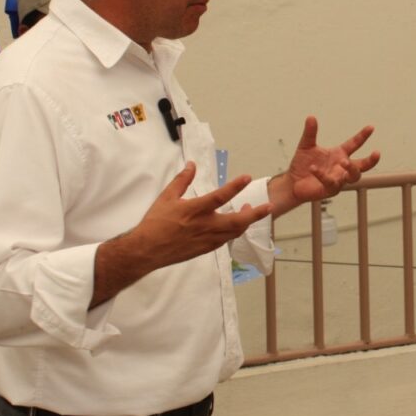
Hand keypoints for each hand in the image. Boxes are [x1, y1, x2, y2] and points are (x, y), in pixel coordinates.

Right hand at [135, 162, 272, 267]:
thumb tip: (192, 164)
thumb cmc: (156, 222)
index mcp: (195, 210)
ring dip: (246, 222)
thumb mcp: (167, 197)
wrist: (146, 250)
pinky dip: (234, 232)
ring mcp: (207, 240)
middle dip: (255, 214)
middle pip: (237, 221)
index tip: (247, 177)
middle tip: (268, 206)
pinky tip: (236, 226)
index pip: (220, 197)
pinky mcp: (206, 249)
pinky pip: (225, 241)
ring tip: (251, 212)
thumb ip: (182, 180)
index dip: (235, 186)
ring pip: (234, 232)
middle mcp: (205, 226)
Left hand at [272, 116, 379, 211]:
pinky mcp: (329, 190)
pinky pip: (331, 182)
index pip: (354, 144)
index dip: (363, 136)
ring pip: (353, 177)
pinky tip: (313, 168)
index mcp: (339, 154)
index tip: (371, 127)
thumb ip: (310, 133)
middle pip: (362, 166)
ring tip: (344, 161)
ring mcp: (338, 179)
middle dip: (371, 160)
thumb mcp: (306, 145)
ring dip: (351, 169)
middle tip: (376, 153)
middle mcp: (341, 167)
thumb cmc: (302, 164)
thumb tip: (311, 117)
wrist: (292, 182)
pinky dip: (322, 175)